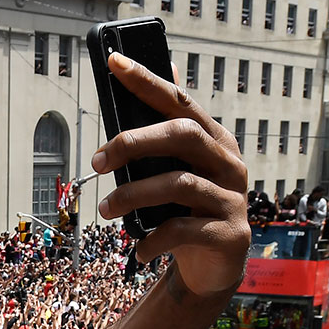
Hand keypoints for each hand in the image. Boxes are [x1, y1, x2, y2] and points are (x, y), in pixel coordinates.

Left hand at [94, 52, 248, 295]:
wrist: (213, 267)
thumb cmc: (186, 209)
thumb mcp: (174, 171)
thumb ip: (162, 136)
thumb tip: (161, 74)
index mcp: (213, 140)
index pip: (178, 101)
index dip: (146, 80)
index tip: (113, 62)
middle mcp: (229, 162)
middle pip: (182, 134)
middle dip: (132, 143)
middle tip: (96, 162)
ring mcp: (233, 198)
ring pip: (178, 183)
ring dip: (132, 195)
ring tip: (105, 209)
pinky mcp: (231, 233)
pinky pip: (182, 229)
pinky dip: (152, 238)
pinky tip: (137, 249)